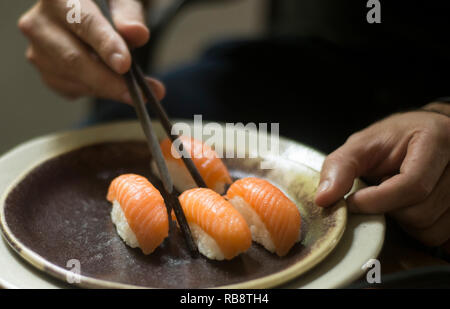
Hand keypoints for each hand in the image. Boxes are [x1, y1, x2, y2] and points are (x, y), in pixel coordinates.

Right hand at [18, 0, 164, 102]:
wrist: (88, 13)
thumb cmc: (106, 5)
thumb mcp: (120, 1)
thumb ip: (129, 14)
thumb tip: (137, 33)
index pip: (84, 24)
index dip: (105, 46)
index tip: (125, 65)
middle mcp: (39, 25)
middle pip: (74, 60)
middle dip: (109, 81)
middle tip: (138, 94)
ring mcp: (39, 53)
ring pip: (76, 80)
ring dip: (109, 90)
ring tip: (138, 93)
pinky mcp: (47, 74)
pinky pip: (76, 90)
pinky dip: (100, 92)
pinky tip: (115, 85)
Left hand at [315, 107, 449, 246]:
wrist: (425, 136)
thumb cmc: (394, 140)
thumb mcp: (362, 145)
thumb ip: (340, 167)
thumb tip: (323, 199)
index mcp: (435, 140)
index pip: (411, 186)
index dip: (377, 200)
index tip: (354, 201)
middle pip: (421, 212)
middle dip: (390, 210)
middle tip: (381, 191)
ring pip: (431, 230)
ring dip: (405, 221)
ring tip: (398, 198)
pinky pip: (442, 237)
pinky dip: (420, 229)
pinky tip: (413, 207)